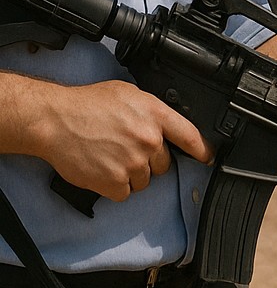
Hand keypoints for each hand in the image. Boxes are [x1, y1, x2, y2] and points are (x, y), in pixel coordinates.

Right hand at [32, 78, 214, 201]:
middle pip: (164, 163)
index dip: (203, 149)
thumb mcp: (130, 94)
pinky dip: (115, 187)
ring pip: (144, 180)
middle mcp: (149, 140)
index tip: (209, 157)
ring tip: (112, 157)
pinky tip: (103, 170)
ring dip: (132, 174)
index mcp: (156, 114)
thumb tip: (162, 124)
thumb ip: (151, 111)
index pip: (190, 135)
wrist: (58, 121)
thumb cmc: (89, 104)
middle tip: (128, 149)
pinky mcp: (114, 183)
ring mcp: (133, 163)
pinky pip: (125, 193)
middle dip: (150, 160)